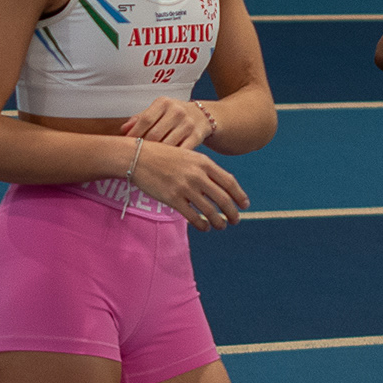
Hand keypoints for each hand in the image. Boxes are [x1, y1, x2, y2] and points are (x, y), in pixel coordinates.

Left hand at [120, 96, 220, 152]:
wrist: (203, 116)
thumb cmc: (175, 115)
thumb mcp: (158, 111)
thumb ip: (140, 119)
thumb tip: (123, 129)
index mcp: (163, 103)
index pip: (145, 120)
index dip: (134, 134)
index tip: (127, 145)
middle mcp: (177, 111)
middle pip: (154, 134)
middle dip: (144, 147)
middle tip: (136, 156)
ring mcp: (188, 124)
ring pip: (167, 145)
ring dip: (157, 154)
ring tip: (149, 161)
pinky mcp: (196, 136)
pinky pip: (181, 151)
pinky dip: (171, 158)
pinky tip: (165, 163)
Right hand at [126, 138, 248, 229]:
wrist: (137, 157)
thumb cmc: (161, 156)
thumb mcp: (187, 155)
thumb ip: (203, 168)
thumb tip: (219, 185)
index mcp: (203, 162)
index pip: (229, 182)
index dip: (239, 195)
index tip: (244, 205)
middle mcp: (197, 175)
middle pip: (223, 198)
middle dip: (233, 212)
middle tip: (236, 220)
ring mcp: (185, 187)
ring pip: (210, 210)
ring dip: (219, 221)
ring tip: (221, 226)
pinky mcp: (172, 199)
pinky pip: (193, 216)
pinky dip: (202, 224)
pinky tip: (204, 227)